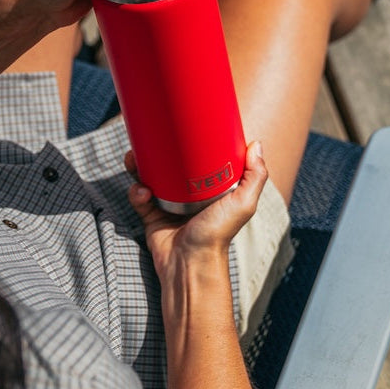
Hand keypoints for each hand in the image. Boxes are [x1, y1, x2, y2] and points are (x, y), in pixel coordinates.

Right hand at [127, 141, 267, 277]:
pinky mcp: (152, 215)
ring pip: (150, 176)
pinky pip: (139, 196)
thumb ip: (255, 177)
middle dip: (157, 149)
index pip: (202, 158)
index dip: (192, 141)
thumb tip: (255, 144)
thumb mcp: (243, 204)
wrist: (189, 264)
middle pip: (171, 163)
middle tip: (147, 138)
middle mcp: (190, 194)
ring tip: (133, 158)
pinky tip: (141, 190)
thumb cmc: (218, 236)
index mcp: (211, 188)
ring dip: (139, 165)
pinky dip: (136, 192)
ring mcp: (169, 203)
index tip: (183, 124)